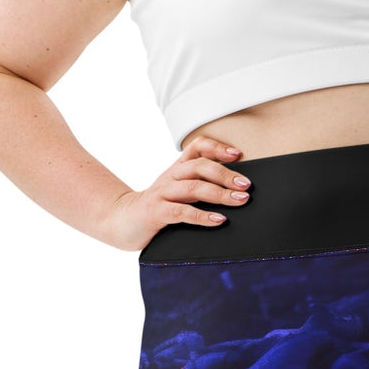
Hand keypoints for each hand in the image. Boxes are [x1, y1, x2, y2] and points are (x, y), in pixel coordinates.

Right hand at [99, 135, 250, 251]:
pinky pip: (182, 212)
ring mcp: (162, 193)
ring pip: (193, 187)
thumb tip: (236, 191)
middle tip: (246, 185)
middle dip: (226, 175)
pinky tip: (218, 220)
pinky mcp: (156, 212)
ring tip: (239, 200)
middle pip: (200, 167)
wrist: (122, 220)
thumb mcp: (177, 190)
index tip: (238, 155)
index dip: (217, 148)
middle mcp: (170, 176)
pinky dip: (202, 216)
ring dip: (220, 194)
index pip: (197, 147)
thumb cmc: (158, 207)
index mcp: (177, 169)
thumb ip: (199, 186)